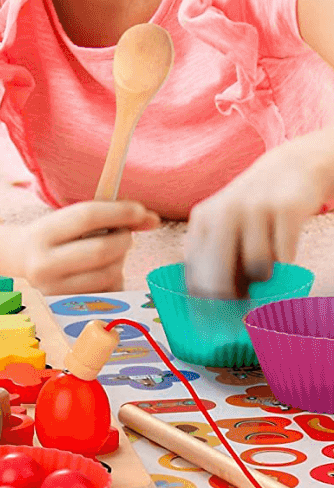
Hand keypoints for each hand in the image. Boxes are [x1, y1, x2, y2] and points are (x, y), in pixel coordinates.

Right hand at [8, 200, 160, 294]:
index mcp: (41, 234)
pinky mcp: (68, 310)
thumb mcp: (67, 220)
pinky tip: (101, 273)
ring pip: (110, 274)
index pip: (86, 217)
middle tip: (124, 234)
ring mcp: (55, 291)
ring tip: (108, 254)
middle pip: (102, 250)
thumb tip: (153, 220)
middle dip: (124, 239)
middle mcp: (43, 265)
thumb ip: (107, 216)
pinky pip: (110, 294)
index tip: (141, 210)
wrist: (17, 263)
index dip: (120, 212)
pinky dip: (114, 280)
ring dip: (120, 261)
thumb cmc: (52, 237)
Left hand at [185, 142, 326, 298]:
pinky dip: (286, 263)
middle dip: (230, 299)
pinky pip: (285, 255)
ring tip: (267, 268)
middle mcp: (225, 212)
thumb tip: (206, 299)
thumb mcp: (222, 220)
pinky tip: (284, 253)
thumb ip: (211, 252)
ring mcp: (255, 210)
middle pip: (220, 273)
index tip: (210, 320)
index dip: (202, 299)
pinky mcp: (286, 210)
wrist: (291, 167)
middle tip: (241, 310)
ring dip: (264, 278)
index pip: (195, 267)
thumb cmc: (253, 206)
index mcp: (204, 218)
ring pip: (257, 267)